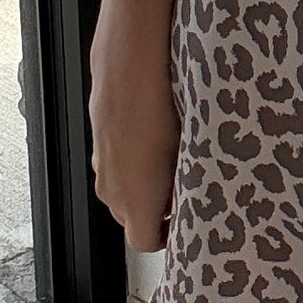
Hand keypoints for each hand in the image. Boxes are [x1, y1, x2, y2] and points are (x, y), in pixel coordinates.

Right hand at [87, 11, 179, 253]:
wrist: (129, 60)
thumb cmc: (163, 105)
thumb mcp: (190, 146)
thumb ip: (190, 179)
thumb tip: (205, 188)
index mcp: (137, 200)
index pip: (144, 242)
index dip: (167, 237)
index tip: (186, 222)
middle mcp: (113, 188)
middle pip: (131, 218)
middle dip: (156, 211)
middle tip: (184, 188)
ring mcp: (101, 164)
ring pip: (121, 191)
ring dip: (143, 185)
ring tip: (171, 158)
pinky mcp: (97, 140)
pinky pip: (112, 165)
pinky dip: (130, 161)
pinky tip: (152, 135)